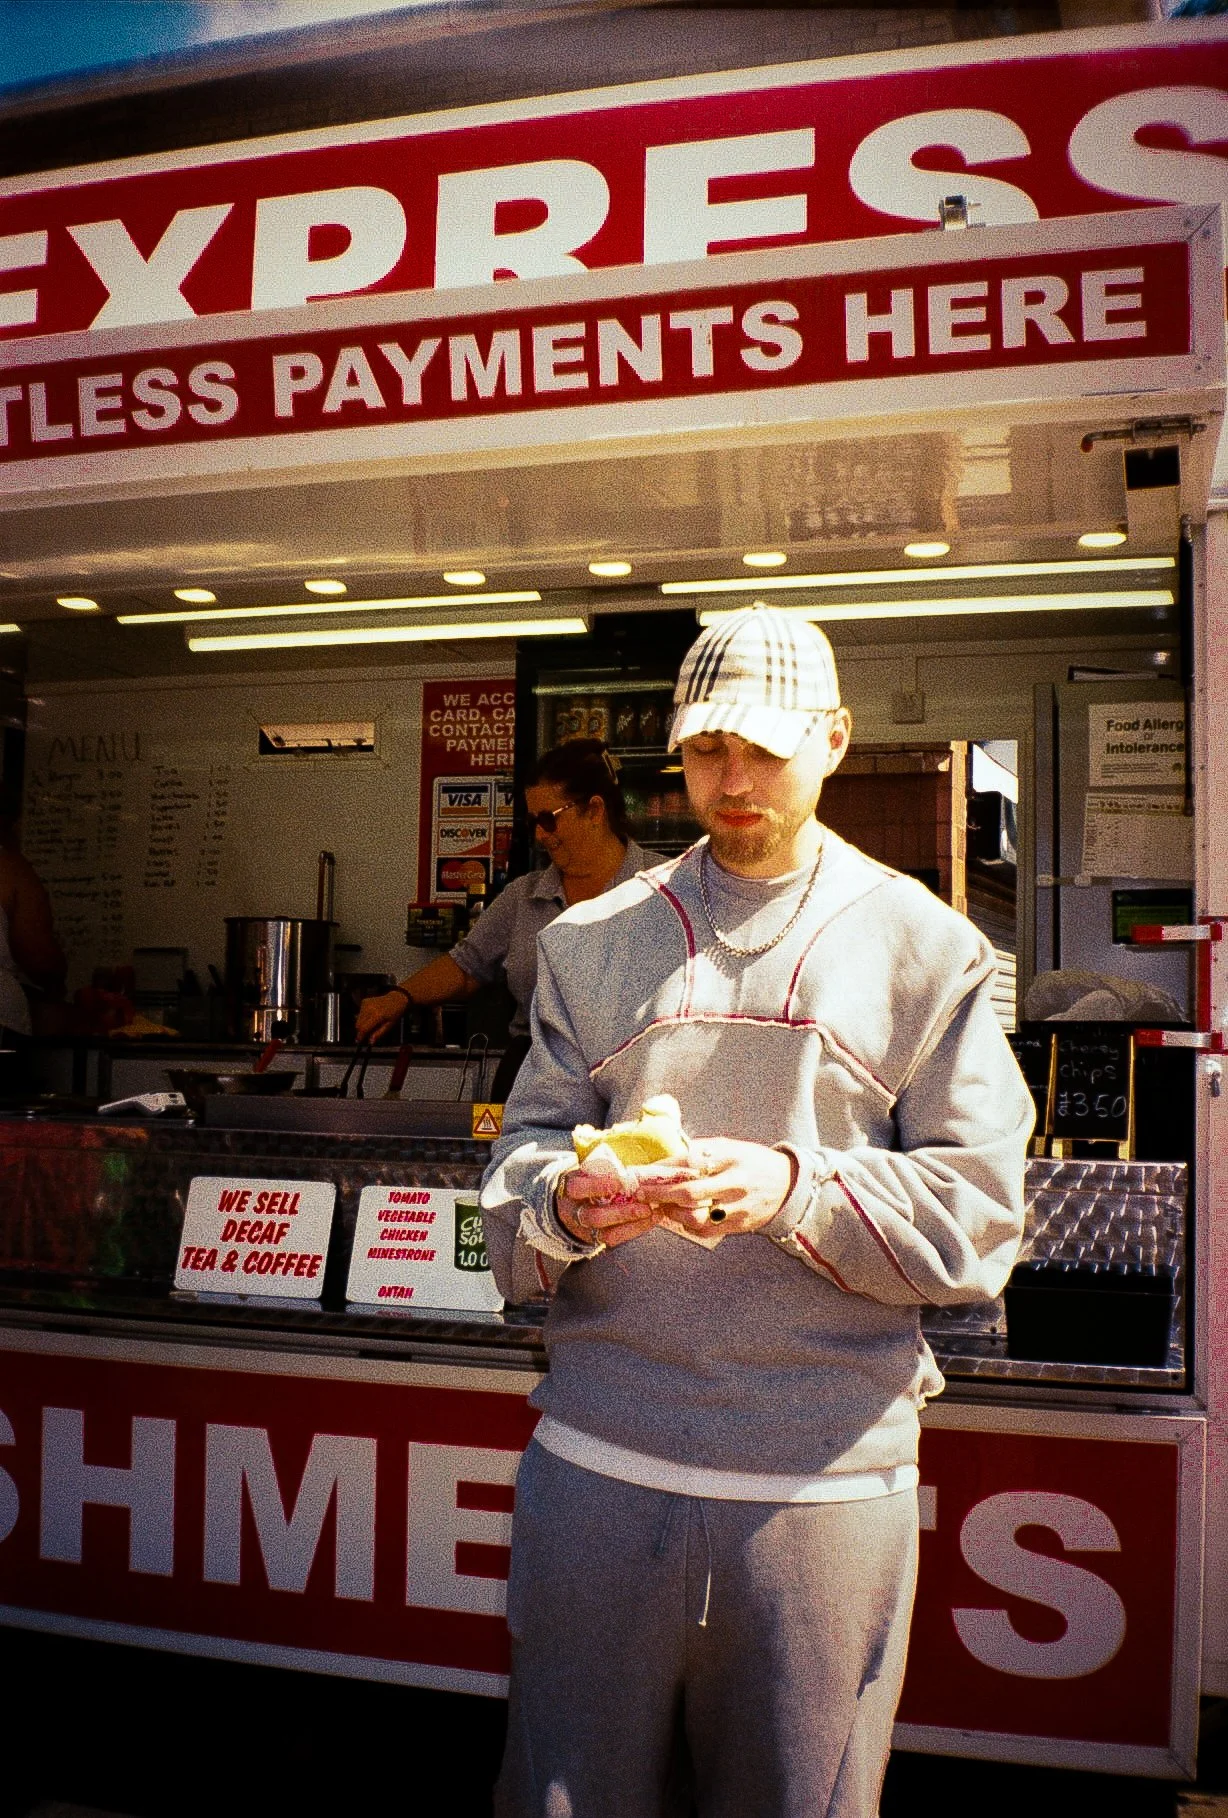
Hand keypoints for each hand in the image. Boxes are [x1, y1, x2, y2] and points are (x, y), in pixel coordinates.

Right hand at [356, 990, 407, 1041]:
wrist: (396, 999)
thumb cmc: (395, 1014)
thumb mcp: (389, 1025)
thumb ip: (379, 1033)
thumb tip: (370, 1043)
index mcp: (377, 1015)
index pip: (363, 1028)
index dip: (360, 1036)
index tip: (359, 1041)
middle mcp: (369, 1009)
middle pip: (358, 1024)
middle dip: (360, 1031)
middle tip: (365, 1035)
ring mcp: (366, 1004)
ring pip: (358, 1019)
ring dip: (362, 1024)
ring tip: (371, 1024)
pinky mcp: (364, 1001)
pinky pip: (360, 1013)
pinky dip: (363, 1017)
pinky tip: (371, 1016)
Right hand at [556, 1164, 666, 1248]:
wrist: (570, 1206)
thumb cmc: (586, 1182)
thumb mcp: (586, 1173)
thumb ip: (602, 1171)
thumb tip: (632, 1170)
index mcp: (569, 1190)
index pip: (578, 1188)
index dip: (598, 1186)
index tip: (619, 1183)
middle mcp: (573, 1212)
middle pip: (594, 1217)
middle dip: (621, 1213)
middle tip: (644, 1207)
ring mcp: (583, 1229)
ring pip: (605, 1233)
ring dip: (632, 1225)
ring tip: (652, 1214)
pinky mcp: (594, 1239)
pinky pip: (614, 1239)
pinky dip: (634, 1230)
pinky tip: (650, 1220)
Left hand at [632, 1139, 795, 1238]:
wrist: (788, 1184)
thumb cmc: (752, 1161)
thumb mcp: (730, 1147)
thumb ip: (701, 1152)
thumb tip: (666, 1160)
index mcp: (730, 1157)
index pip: (690, 1161)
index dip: (663, 1169)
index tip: (644, 1173)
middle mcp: (734, 1183)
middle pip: (689, 1193)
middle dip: (660, 1194)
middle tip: (642, 1194)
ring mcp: (738, 1207)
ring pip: (696, 1217)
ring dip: (673, 1213)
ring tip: (664, 1207)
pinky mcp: (740, 1225)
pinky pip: (707, 1231)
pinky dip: (689, 1226)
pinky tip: (683, 1218)